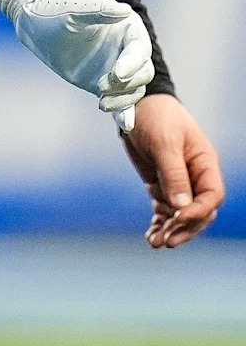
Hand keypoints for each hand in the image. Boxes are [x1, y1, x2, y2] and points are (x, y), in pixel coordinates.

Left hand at [15, 0, 153, 118]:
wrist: (36, 22)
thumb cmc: (57, 8)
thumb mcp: (76, 7)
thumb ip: (99, 11)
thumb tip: (124, 10)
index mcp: (127, 26)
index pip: (140, 49)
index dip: (132, 63)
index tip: (116, 73)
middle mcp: (126, 48)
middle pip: (143, 73)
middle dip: (127, 84)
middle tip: (100, 85)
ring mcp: (116, 67)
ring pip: (134, 90)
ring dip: (123, 100)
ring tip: (101, 102)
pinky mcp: (104, 84)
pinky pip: (120, 101)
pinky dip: (124, 113)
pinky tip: (125, 125)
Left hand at [120, 93, 223, 247]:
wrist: (134, 103)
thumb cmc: (155, 115)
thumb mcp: (164, 142)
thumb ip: (173, 173)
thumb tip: (181, 206)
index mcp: (204, 163)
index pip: (211, 196)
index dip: (198, 212)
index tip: (178, 218)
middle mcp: (195, 176)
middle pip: (199, 212)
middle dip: (184, 228)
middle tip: (167, 240)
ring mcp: (178, 183)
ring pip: (181, 216)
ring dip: (170, 230)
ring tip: (155, 242)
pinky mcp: (161, 186)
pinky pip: (164, 211)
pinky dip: (159, 224)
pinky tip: (150, 236)